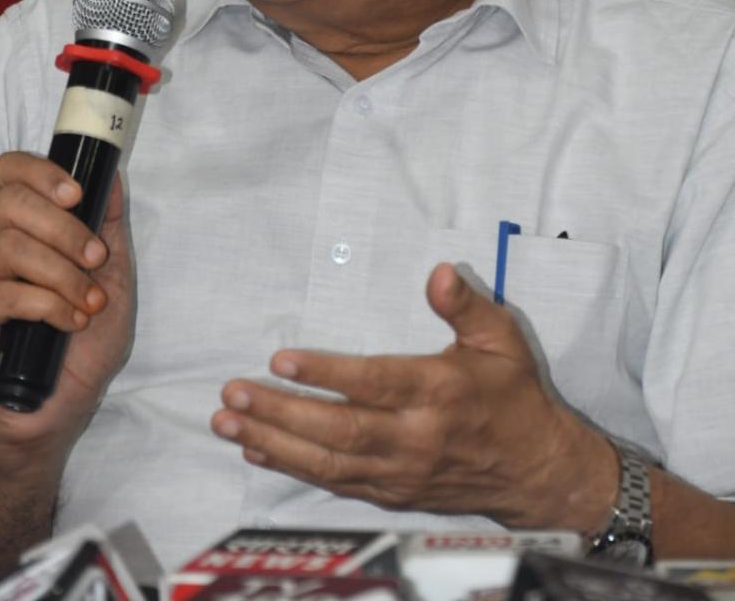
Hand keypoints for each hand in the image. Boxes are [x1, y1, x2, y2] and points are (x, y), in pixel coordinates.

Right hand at [0, 152, 133, 462]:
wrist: (56, 409)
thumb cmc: (82, 341)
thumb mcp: (112, 276)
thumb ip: (108, 227)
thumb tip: (111, 178)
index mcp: (14, 225)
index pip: (9, 173)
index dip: (40, 173)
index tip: (77, 194)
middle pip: (9, 203)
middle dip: (64, 228)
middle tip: (96, 258)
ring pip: (6, 247)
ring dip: (59, 271)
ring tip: (88, 301)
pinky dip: (45, 304)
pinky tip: (70, 321)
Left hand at [212, 263, 617, 529]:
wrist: (537, 472)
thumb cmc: (513, 395)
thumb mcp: (501, 339)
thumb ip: (465, 305)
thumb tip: (438, 271)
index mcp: (440, 392)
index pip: (374, 383)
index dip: (326, 372)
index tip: (280, 359)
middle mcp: (416, 437)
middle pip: (339, 430)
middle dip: (280, 413)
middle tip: (232, 395)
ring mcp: (401, 471)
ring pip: (329, 463)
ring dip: (275, 442)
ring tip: (228, 422)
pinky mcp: (393, 492)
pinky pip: (336, 483)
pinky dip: (294, 468)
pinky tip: (259, 450)